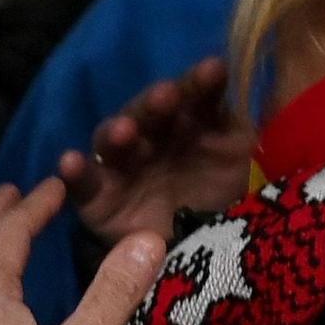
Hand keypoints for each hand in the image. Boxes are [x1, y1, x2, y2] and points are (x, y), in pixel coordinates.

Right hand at [55, 57, 252, 244]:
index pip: (193, 96)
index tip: (213, 70)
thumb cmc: (220, 196)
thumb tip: (255, 96)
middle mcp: (150, 137)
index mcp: (187, 123)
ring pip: (112, 142)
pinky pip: (82, 183)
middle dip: (155, 104)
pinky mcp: (95, 197)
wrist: (197, 253)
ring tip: (124, 131)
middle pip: (148, 114)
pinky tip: (69, 162)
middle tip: (165, 96)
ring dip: (116, 132)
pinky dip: (74, 172)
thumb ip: (242, 127)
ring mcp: (120, 166)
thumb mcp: (241, 158)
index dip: (201, 83)